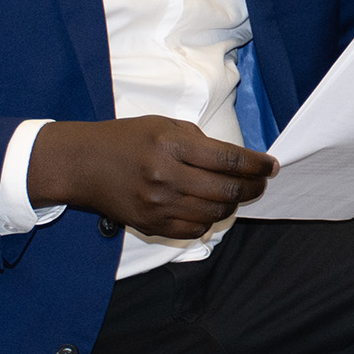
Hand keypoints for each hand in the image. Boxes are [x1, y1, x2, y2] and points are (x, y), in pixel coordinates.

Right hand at [28, 116, 278, 239]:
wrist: (82, 164)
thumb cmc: (126, 139)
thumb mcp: (163, 124)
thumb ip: (200, 141)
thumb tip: (236, 159)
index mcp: (170, 144)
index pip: (227, 158)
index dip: (255, 164)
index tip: (271, 165)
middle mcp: (165, 176)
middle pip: (226, 190)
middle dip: (253, 187)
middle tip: (261, 182)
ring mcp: (158, 204)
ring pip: (214, 213)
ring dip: (233, 204)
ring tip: (237, 193)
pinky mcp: (151, 224)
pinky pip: (195, 229)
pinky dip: (209, 219)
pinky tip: (210, 207)